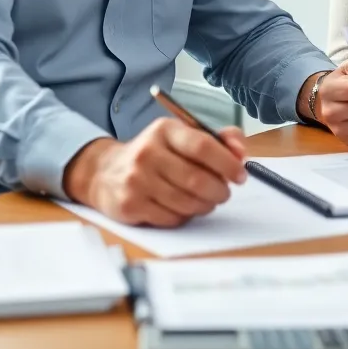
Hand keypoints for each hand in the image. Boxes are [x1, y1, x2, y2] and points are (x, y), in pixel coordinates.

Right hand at [63, 118, 247, 226]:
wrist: (106, 172)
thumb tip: (241, 151)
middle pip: (197, 179)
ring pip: (186, 202)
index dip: (227, 163)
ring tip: (207, 200)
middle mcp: (148, 152)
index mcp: (165, 130)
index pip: (203, 146)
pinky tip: (183, 207)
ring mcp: (137, 180)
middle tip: (225, 193)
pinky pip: (171, 218)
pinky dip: (185, 216)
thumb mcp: (182, 135)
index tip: (240, 175)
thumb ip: (217, 139)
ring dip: (205, 205)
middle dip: (219, 190)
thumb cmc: (155, 153)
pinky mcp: (130, 205)